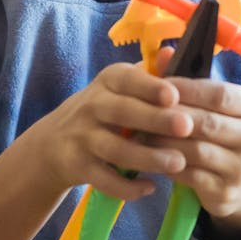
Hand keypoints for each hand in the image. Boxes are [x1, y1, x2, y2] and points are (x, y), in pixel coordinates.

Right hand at [29, 62, 195, 202]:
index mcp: (108, 82)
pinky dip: (126, 187)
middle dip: (155, 119)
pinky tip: (150, 188)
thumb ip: (148, 73)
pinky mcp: (77, 166)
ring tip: (178, 162)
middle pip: (123, 112)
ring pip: (115, 148)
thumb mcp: (120, 87)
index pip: (127, 80)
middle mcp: (91, 106)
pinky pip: (103, 179)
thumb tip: (171, 52)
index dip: (149, 87)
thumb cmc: (103, 110)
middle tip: (187, 127)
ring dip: (147, 157)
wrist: (53, 143)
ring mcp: (82, 137)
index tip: (174, 95)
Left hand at [148, 48, 240, 239]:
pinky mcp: (226, 192)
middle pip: (206, 122)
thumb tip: (164, 53)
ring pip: (196, 150)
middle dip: (170, 118)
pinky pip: (190, 175)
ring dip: (163, 142)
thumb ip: (186, 79)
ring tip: (139, 135)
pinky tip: (152, 157)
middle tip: (138, 113)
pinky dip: (168, 165)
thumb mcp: (209, 105)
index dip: (186, 89)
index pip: (219, 94)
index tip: (158, 88)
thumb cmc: (217, 133)